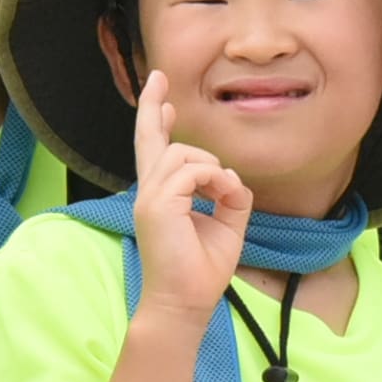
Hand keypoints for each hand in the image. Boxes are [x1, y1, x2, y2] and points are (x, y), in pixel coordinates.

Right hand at [125, 69, 247, 324]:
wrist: (185, 304)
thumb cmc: (201, 272)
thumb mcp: (225, 226)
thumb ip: (229, 196)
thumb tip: (232, 177)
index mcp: (162, 198)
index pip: (156, 153)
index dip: (158, 124)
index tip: (163, 103)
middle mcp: (150, 194)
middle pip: (149, 141)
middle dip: (152, 106)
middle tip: (158, 77)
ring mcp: (150, 198)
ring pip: (182, 154)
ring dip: (212, 167)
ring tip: (224, 192)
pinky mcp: (157, 206)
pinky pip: (191, 171)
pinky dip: (215, 179)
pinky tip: (224, 195)